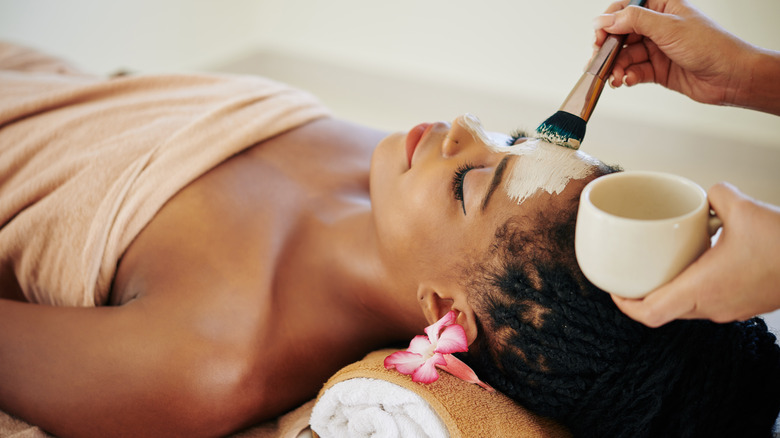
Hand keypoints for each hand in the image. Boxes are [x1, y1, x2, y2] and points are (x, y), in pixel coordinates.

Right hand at [593, 0, 757, 107]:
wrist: (731, 77)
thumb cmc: (711, 47)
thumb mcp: (668, 28)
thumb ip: (634, 21)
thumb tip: (605, 19)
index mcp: (662, 6)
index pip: (625, 8)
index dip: (609, 22)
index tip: (598, 36)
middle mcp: (657, 26)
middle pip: (620, 34)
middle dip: (609, 49)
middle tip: (600, 61)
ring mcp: (656, 48)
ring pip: (624, 56)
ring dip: (616, 67)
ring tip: (616, 77)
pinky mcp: (657, 69)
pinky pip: (633, 71)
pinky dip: (627, 77)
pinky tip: (627, 81)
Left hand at [611, 182, 779, 326]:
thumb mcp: (743, 208)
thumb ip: (715, 196)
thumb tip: (706, 193)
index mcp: (701, 289)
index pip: (649, 313)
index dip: (624, 304)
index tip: (614, 289)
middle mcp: (711, 307)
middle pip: (663, 311)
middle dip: (642, 296)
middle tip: (630, 276)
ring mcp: (729, 311)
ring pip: (685, 309)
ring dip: (668, 293)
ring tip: (658, 269)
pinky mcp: (744, 306)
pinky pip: (708, 303)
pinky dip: (692, 290)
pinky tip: (696, 266)